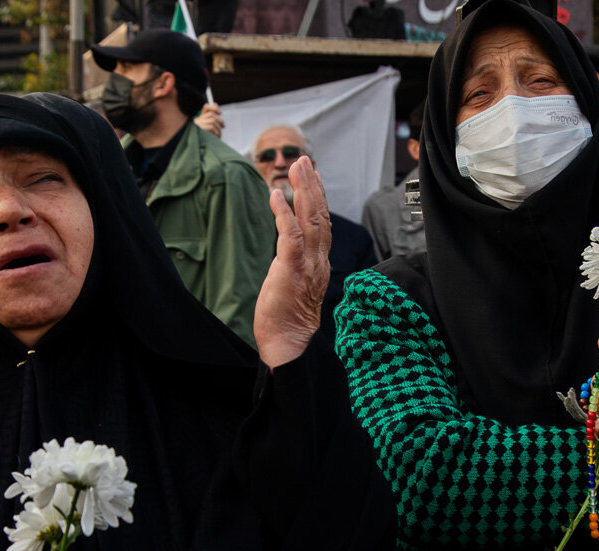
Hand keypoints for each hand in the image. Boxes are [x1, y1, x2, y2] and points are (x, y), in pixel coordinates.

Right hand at [193, 103, 224, 137]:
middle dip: (220, 120)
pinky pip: (211, 126)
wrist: (205, 150)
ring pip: (212, 120)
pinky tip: (215, 137)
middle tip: (223, 126)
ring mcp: (198, 125)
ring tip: (218, 134)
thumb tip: (215, 103)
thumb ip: (213, 116)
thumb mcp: (213, 127)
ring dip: (218, 128)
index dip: (213, 108)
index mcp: (200, 118)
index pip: (206, 107)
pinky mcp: (200, 130)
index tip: (220, 113)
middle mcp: (197, 120)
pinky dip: (215, 131)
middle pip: (211, 114)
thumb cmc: (210, 139)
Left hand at [253, 156, 330, 368]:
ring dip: (303, 191)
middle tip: (304, 160)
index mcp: (320, 264)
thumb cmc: (287, 318)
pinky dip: (284, 212)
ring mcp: (307, 265)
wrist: (289, 343)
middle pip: (320, 215)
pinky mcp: (291, 269)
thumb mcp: (296, 284)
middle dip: (312, 185)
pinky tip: (276, 194)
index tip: (313, 176)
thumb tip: (292, 249)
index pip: (322, 224)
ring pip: (309, 220)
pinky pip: (289, 235)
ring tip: (296, 167)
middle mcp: (318, 261)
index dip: (319, 198)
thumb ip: (298, 264)